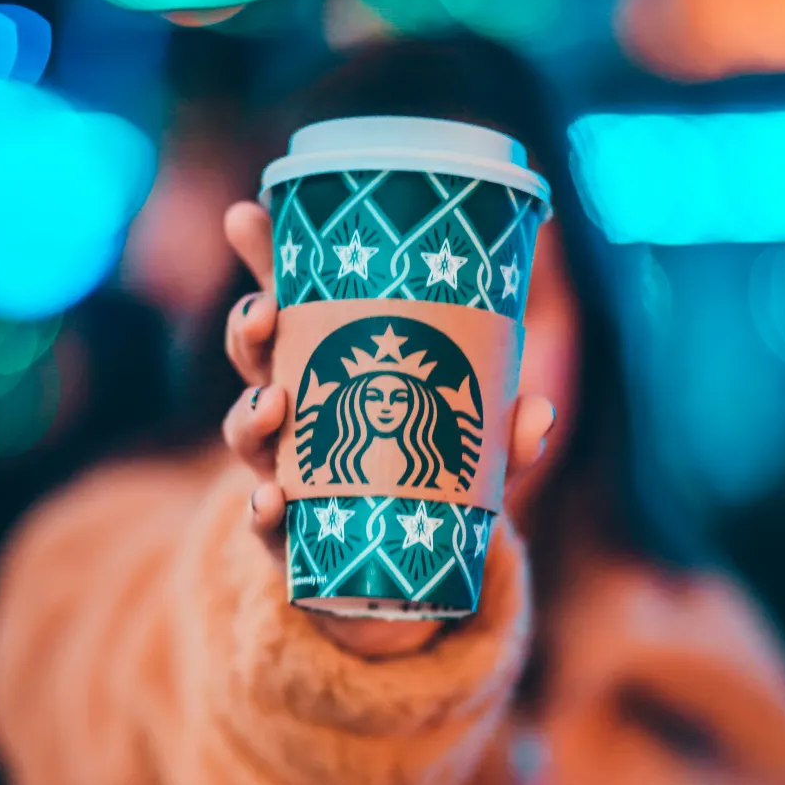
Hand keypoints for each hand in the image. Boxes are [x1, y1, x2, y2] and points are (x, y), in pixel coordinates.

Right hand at [222, 201, 554, 657]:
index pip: (291, 306)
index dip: (264, 260)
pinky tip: (271, 502)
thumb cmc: (423, 483)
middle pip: (254, 360)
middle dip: (248, 329)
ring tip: (271, 401)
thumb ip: (500, 432)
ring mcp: (283, 471)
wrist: (395, 571)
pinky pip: (261, 521)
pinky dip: (260, 511)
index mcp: (328, 370)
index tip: (249, 213)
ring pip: (245, 432)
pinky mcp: (284, 535)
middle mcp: (294, 413)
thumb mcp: (466, 448)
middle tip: (264, 310)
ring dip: (248, 412)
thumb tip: (539, 413)